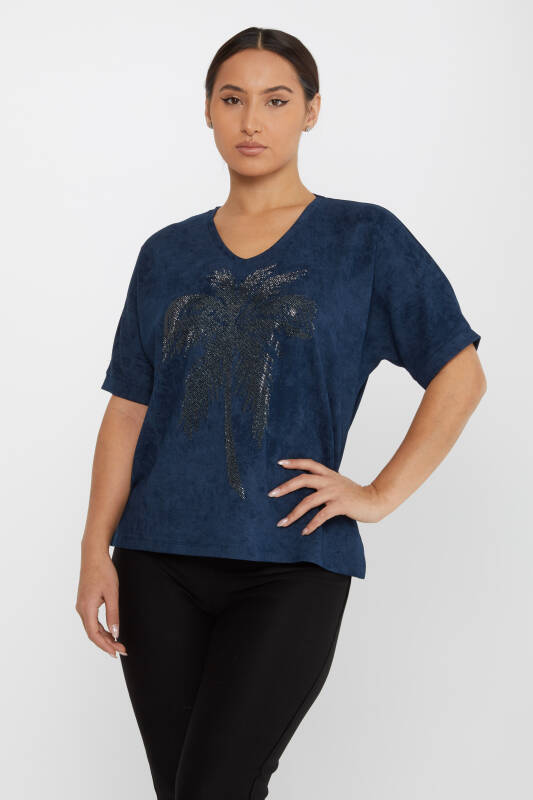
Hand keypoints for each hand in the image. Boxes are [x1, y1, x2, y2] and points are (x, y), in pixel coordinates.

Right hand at [75, 550, 127, 657]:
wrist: (93, 555)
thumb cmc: (104, 571)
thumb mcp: (112, 593)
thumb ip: (113, 614)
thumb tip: (115, 633)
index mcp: (86, 608)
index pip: (94, 634)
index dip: (105, 646)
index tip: (116, 652)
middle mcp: (81, 609)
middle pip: (92, 633)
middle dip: (107, 643)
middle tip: (122, 650)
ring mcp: (81, 605)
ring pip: (92, 627)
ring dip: (104, 637)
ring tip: (118, 643)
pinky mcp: (84, 602)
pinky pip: (91, 620)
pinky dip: (101, 628)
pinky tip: (110, 632)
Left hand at [268, 458, 387, 534]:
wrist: (375, 500)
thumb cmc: (355, 494)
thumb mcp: (339, 483)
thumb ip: (325, 482)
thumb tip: (308, 487)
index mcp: (329, 474)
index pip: (309, 463)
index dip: (294, 462)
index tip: (280, 463)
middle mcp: (330, 481)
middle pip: (303, 480)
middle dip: (285, 487)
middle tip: (271, 494)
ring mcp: (335, 493)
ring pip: (308, 501)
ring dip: (293, 513)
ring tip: (282, 523)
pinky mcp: (340, 505)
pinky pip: (321, 516)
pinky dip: (311, 524)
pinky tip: (304, 531)